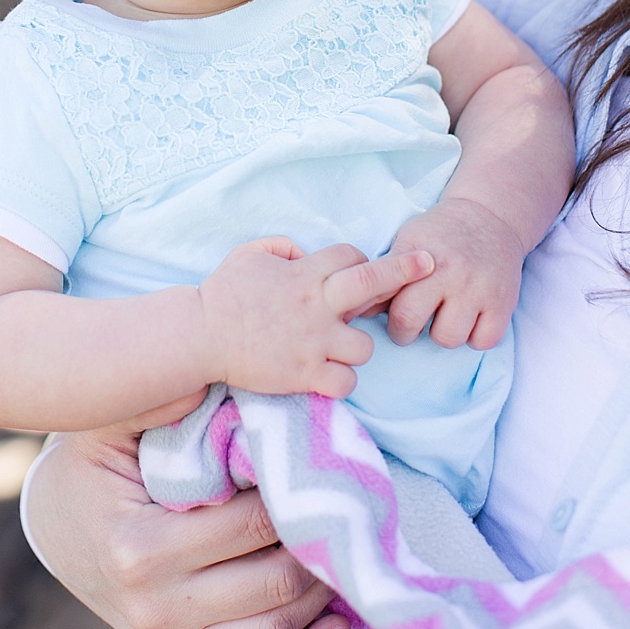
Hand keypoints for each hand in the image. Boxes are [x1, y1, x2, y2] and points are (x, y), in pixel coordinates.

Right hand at [24, 413, 347, 628]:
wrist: (57, 526)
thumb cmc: (92, 467)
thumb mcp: (108, 428)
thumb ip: (155, 401)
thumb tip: (205, 383)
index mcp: (139, 549)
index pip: (249, 525)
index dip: (293, 494)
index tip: (316, 466)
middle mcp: (155, 608)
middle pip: (271, 582)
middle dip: (317, 545)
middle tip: (343, 506)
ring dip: (320, 596)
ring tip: (341, 551)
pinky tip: (334, 623)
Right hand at [198, 237, 434, 397]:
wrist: (199, 336)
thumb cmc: (222, 293)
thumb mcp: (250, 254)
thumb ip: (282, 246)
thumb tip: (303, 251)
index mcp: (304, 274)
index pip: (351, 257)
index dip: (360, 261)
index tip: (364, 270)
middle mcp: (316, 306)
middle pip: (374, 284)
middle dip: (407, 270)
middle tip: (430, 263)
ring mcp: (313, 343)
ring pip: (365, 346)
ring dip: (359, 346)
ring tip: (342, 348)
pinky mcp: (305, 375)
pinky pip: (345, 382)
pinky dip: (342, 379)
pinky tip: (331, 375)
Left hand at [382, 199, 523, 349]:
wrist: (489, 216)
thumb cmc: (440, 234)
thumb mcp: (407, 241)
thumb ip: (385, 274)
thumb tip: (356, 310)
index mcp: (416, 254)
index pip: (383, 296)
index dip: (379, 311)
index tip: (386, 310)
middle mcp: (448, 271)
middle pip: (410, 323)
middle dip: (404, 331)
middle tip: (411, 322)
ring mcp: (477, 288)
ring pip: (448, 338)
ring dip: (443, 333)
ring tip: (445, 314)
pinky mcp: (503, 302)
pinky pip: (483, 341)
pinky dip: (475, 336)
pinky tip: (470, 318)